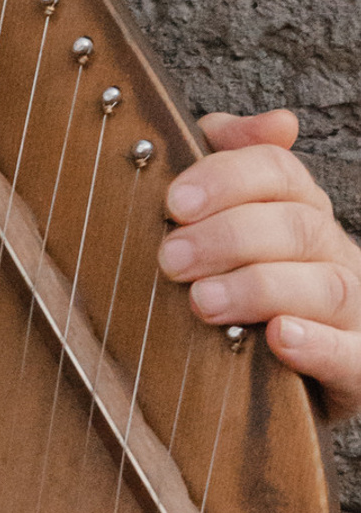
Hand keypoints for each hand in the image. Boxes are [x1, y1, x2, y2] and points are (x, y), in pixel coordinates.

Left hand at [159, 110, 360, 421]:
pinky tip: (280, 337)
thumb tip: (230, 123)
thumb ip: (226, 174)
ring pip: (325, 285)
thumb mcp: (226, 236)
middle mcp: (333, 257)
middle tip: (171, 257)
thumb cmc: (246, 303)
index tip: (173, 201)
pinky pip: (352, 354)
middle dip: (231, 235)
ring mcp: (352, 313)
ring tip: (204, 302)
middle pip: (298, 225)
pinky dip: (318, 345)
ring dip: (261, 287)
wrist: (292, 388)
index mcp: (299, 216)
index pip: (278, 174)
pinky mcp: (358, 366)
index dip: (228, 178)